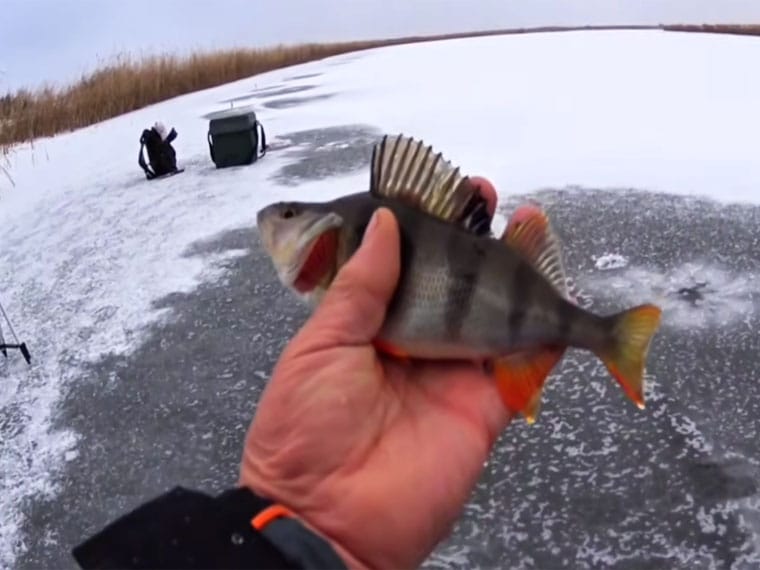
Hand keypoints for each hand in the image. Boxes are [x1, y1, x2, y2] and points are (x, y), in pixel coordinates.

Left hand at [240, 178, 510, 568]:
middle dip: (480, 238)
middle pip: (459, 281)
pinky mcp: (485, 407)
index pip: (408, 264)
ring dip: (521, 272)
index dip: (429, 227)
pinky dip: (548, 335)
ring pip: (498, 314)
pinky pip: (525, 366)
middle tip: (493, 200)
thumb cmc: (304, 428)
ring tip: (534, 226)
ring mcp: (454, 372)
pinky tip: (559, 297)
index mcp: (371, 322)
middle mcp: (416, 340)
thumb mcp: (321, 345)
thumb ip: (361, 286)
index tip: (443, 194)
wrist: (326, 518)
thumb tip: (386, 222)